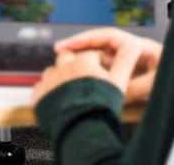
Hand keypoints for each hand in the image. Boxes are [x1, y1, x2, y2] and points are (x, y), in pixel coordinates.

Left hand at [32, 40, 149, 104]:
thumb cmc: (101, 107)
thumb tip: (132, 45)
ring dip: (59, 75)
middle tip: (83, 76)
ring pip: (53, 71)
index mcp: (84, 62)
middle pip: (67, 56)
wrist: (81, 129)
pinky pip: (41, 87)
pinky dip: (48, 90)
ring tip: (69, 88)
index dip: (97, 60)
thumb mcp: (118, 83)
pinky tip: (56, 98)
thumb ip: (124, 62)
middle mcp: (64, 67)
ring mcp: (50, 80)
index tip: (101, 69)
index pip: (90, 53)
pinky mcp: (40, 94)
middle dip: (74, 62)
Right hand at [53, 27, 162, 102]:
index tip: (67, 44)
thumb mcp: (156, 85)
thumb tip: (112, 87)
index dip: (85, 38)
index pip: (107, 36)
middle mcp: (135, 51)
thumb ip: (133, 85)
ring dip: (89, 62)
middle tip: (60, 54)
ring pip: (105, 59)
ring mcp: (133, 62)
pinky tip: (88, 80)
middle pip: (102, 45)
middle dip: (81, 48)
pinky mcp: (134, 74)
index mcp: (140, 46)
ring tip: (69, 68)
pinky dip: (98, 73)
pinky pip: (111, 70)